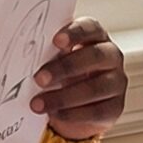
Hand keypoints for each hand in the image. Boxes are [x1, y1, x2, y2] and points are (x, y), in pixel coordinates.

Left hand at [30, 17, 126, 141]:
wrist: (75, 105)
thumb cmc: (62, 73)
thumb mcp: (55, 58)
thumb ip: (48, 52)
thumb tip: (25, 54)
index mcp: (95, 36)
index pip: (90, 28)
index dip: (75, 33)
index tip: (56, 41)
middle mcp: (111, 56)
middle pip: (95, 57)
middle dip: (65, 68)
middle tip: (39, 78)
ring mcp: (116, 82)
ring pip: (96, 88)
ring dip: (64, 97)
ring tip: (38, 104)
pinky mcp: (115, 107)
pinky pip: (97, 111)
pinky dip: (73, 114)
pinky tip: (55, 114)